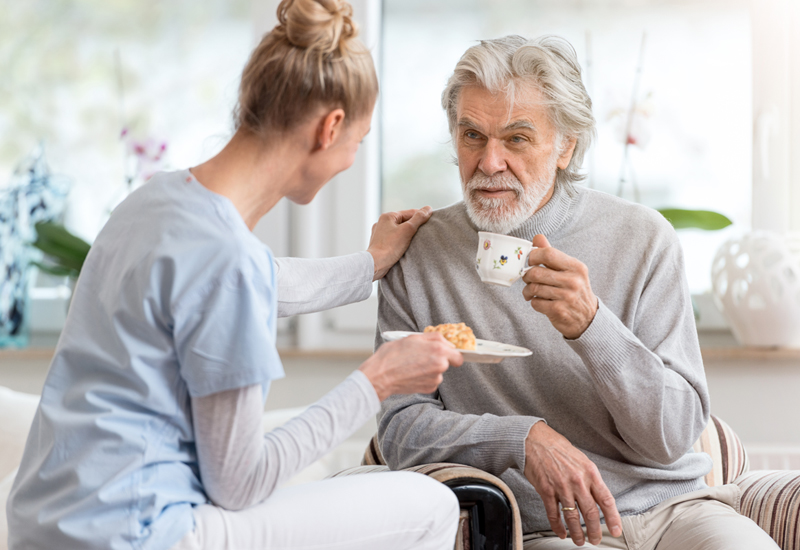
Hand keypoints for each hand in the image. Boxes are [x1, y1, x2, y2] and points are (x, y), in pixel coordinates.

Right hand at [359, 333, 462, 400]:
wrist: (381, 375)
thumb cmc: (393, 355)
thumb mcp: (413, 338)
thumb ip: (434, 338)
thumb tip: (446, 342)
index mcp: (439, 350)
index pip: (457, 353)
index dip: (450, 352)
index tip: (445, 352)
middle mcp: (441, 365)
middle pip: (448, 362)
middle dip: (438, 359)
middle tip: (422, 357)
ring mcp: (435, 378)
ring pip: (438, 371)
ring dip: (430, 368)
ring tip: (413, 365)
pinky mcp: (429, 388)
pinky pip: (432, 380)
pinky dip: (425, 378)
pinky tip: (412, 374)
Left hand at [368, 207, 432, 280]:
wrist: (375, 264)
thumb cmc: (390, 247)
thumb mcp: (408, 230)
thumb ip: (419, 218)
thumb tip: (428, 208)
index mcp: (387, 216)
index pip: (409, 213)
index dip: (421, 217)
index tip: (431, 222)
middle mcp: (381, 223)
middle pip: (403, 221)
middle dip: (413, 226)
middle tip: (423, 234)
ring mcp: (378, 234)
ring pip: (397, 231)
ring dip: (406, 235)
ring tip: (415, 241)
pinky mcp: (378, 244)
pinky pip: (392, 239)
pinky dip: (399, 241)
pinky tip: (404, 247)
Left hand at [521, 234, 597, 338]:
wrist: (588, 318)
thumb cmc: (574, 290)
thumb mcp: (569, 270)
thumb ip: (552, 254)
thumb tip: (537, 237)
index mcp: (576, 267)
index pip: (548, 254)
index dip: (533, 256)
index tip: (529, 261)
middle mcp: (573, 281)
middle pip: (536, 272)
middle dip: (527, 276)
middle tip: (528, 279)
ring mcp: (567, 297)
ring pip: (533, 288)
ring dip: (528, 291)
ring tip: (530, 292)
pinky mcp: (559, 311)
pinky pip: (535, 302)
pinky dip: (534, 302)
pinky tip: (540, 302)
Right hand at [524, 422, 622, 545]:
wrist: (534, 440)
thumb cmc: (557, 448)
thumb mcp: (581, 459)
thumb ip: (590, 478)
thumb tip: (598, 497)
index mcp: (590, 472)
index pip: (606, 500)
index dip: (613, 518)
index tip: (616, 530)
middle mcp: (577, 481)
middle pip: (590, 513)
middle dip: (594, 531)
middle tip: (595, 540)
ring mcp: (561, 487)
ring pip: (572, 518)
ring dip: (577, 533)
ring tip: (579, 540)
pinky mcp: (546, 491)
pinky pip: (553, 514)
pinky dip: (558, 526)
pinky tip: (561, 532)